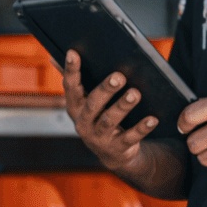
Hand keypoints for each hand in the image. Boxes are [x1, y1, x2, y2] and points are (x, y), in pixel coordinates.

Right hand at [62, 50, 159, 175]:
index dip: (71, 70)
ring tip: (135, 94)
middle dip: (105, 90)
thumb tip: (53, 57)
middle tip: (119, 76)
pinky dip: (141, 128)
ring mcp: (99, 138)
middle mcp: (83, 122)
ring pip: (110, 121)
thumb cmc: (99, 117)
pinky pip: (130, 137)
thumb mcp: (85, 101)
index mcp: (75, 107)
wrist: (112, 153)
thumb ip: (75, 81)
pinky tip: (152, 119)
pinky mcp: (117, 148)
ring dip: (122, 106)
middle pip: (93, 104)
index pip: (70, 86)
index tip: (73, 53)